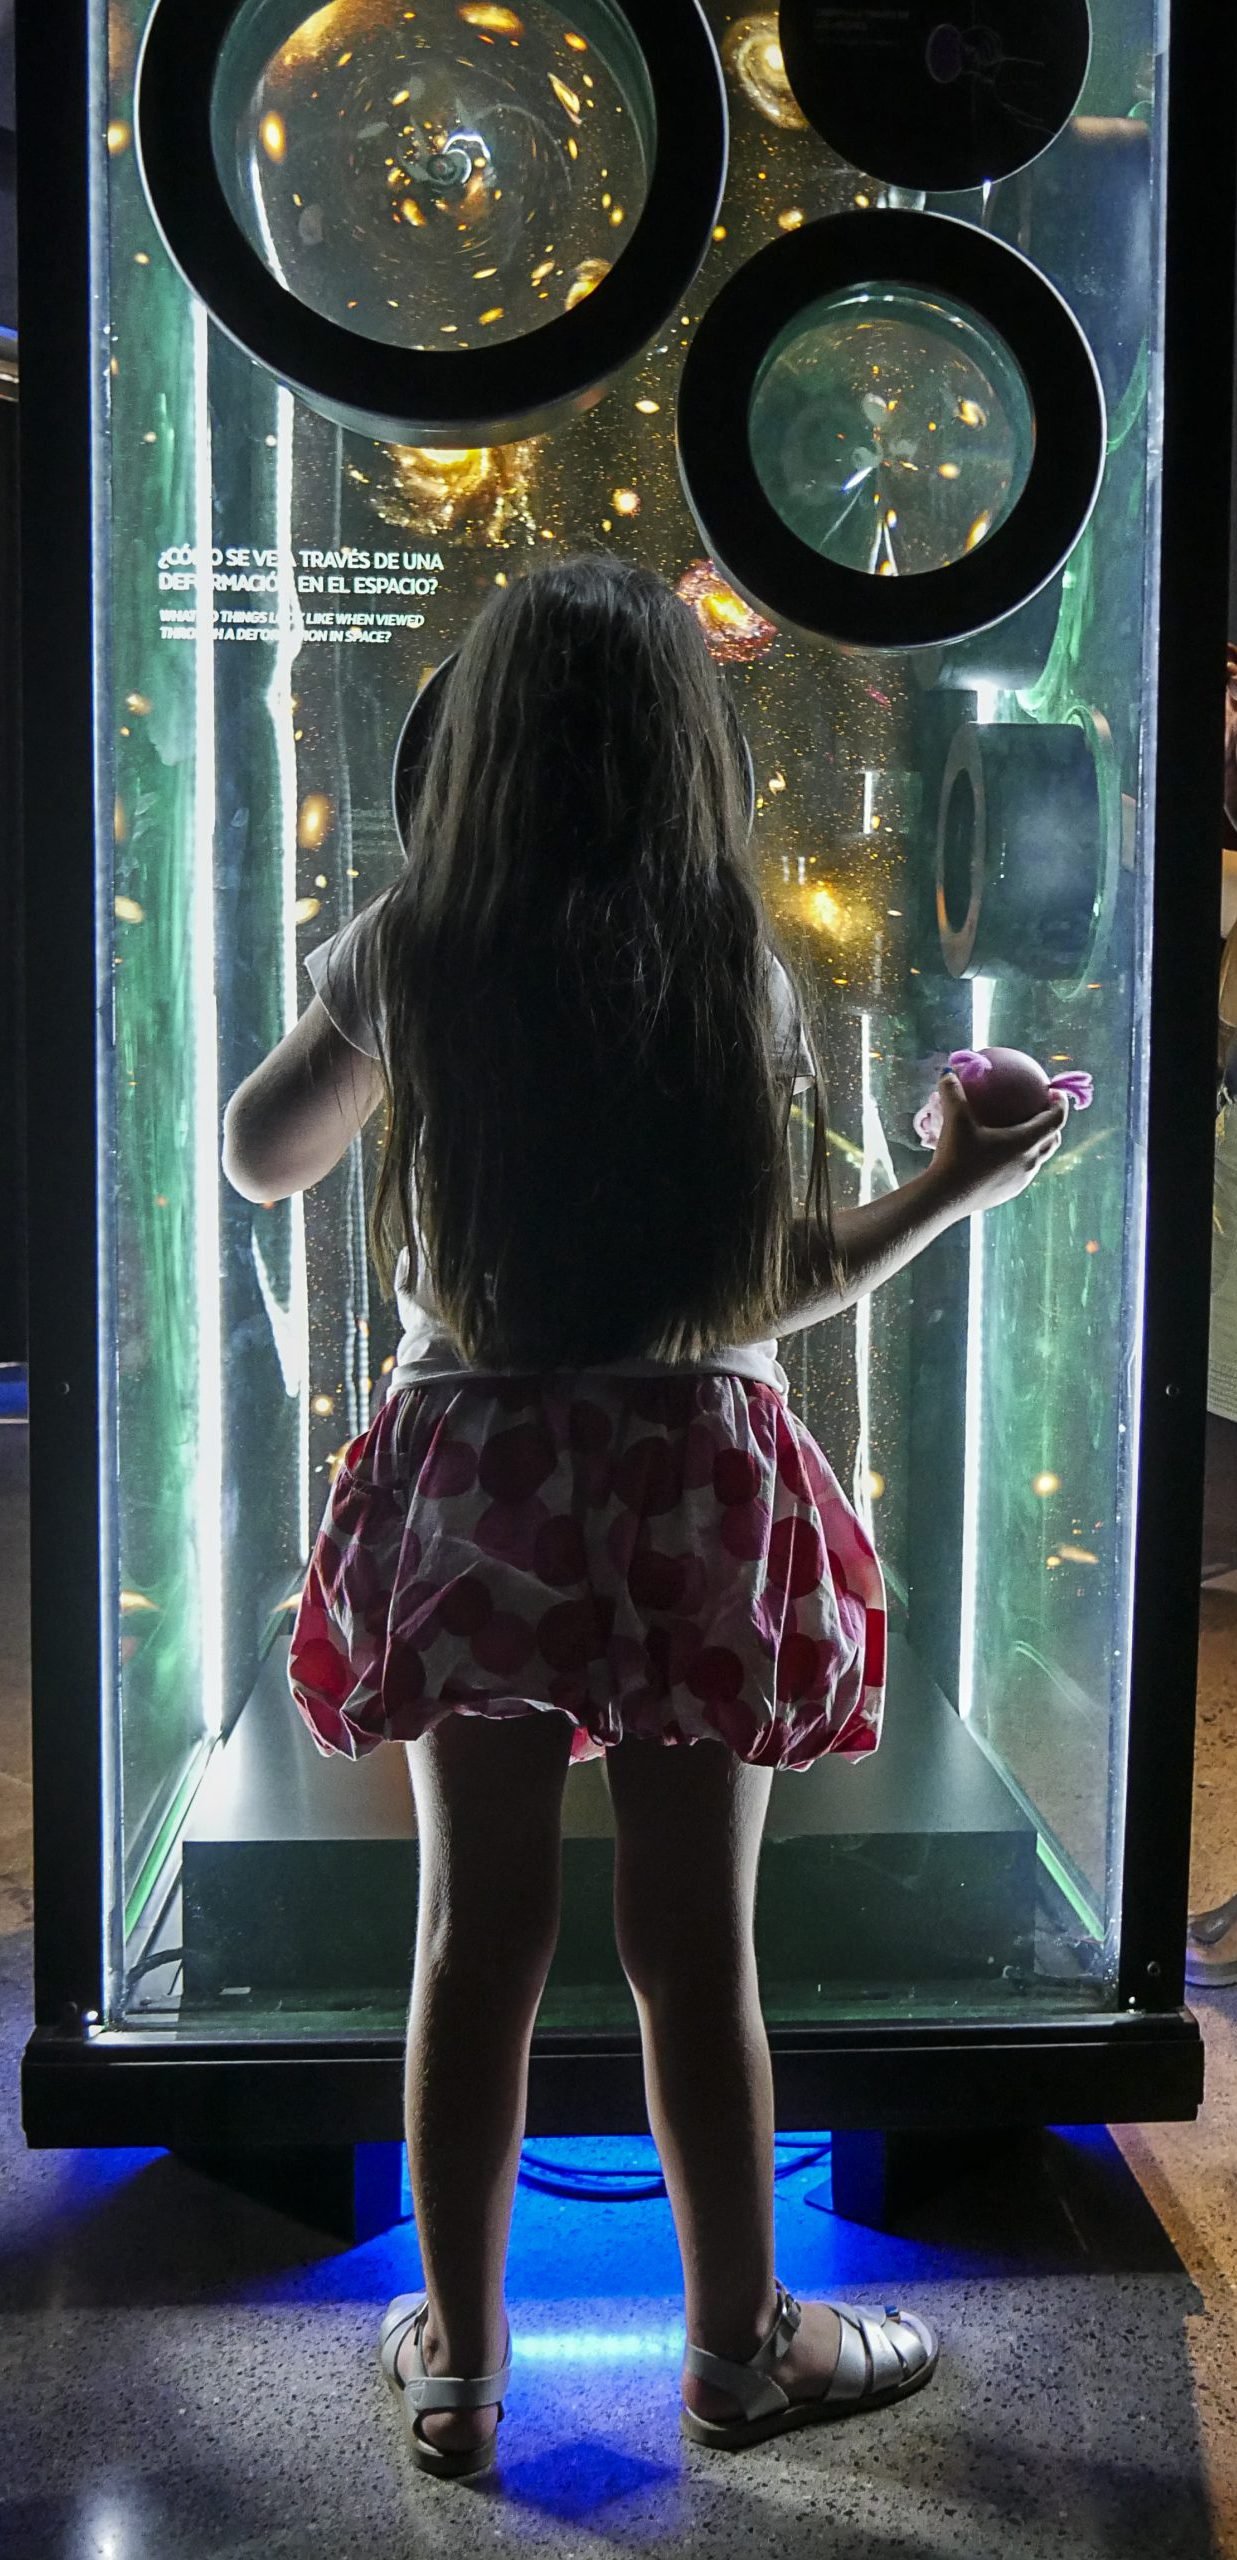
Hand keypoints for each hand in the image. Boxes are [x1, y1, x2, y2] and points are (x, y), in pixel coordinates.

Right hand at [926, 1072, 1067, 1216]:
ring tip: (1024, 1132)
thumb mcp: (954, 1120)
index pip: (1056, 1120)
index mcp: (1025, 1142)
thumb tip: (948, 1073)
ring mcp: (1021, 1180)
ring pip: (1038, 1158)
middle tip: (1042, 1110)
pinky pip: (1021, 1172)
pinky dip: (1020, 1159)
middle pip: (1053, 1140)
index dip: (1061, 1104)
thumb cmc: (955, 1157)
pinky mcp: (1008, 1192)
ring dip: (1038, 1143)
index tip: (1055, 1093)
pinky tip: (999, 1154)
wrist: (944, 1199)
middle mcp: (1029, 1162)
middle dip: (1052, 1123)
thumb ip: (953, 1093)